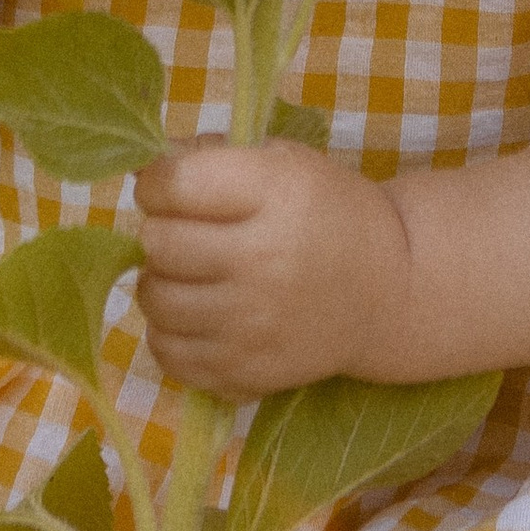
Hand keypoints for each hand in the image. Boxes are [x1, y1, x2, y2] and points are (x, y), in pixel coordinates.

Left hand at [134, 141, 409, 396]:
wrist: (386, 291)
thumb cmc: (331, 212)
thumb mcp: (287, 162)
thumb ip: (215, 158)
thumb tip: (143, 171)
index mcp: (276, 195)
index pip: (175, 185)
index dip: (157, 181)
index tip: (167, 185)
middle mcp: (263, 261)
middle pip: (158, 242)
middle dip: (161, 230)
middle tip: (184, 230)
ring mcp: (252, 325)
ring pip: (155, 300)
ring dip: (161, 280)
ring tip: (190, 272)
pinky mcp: (246, 372)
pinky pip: (168, 353)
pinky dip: (171, 331)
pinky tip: (199, 313)